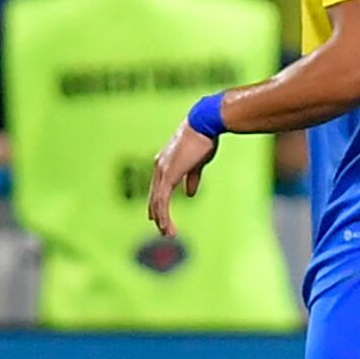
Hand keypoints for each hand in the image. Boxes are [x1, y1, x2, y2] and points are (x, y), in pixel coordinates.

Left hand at [146, 117, 214, 236]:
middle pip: (155, 196)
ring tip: (167, 234)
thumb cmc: (204, 138)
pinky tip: (166, 226)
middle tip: (161, 229)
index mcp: (165, 162)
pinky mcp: (168, 176)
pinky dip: (164, 216)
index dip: (157, 203)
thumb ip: (191, 178)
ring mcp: (162, 172)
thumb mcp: (198, 161)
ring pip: (157, 202)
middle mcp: (159, 167)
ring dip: (162, 220)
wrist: (204, 124)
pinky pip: (163, 201)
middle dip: (158, 214)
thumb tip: (189, 194)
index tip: (157, 216)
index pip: (158, 187)